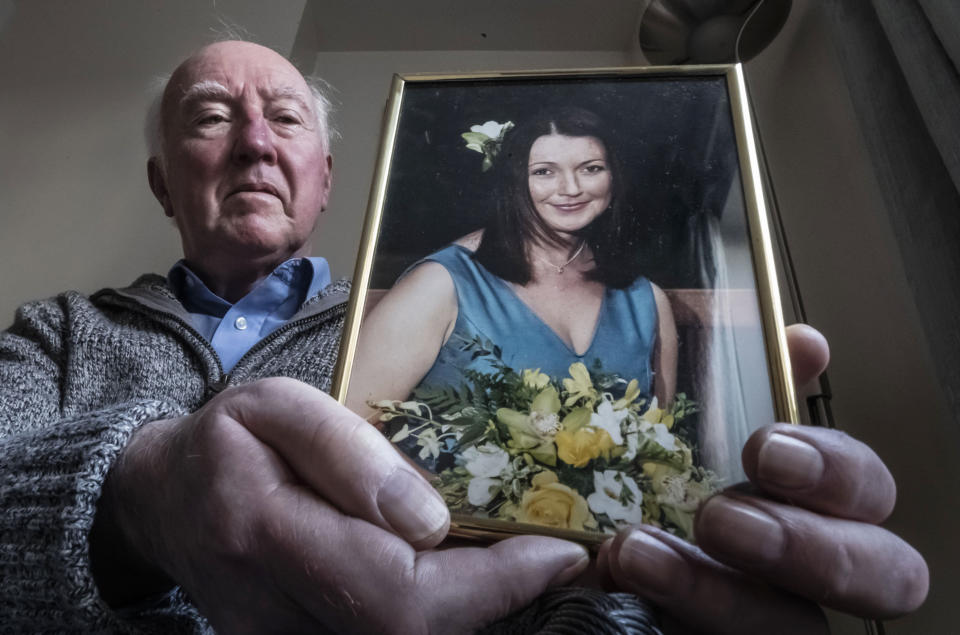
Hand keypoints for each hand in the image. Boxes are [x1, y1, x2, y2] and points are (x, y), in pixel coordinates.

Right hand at [92, 377, 587, 632]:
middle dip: (497, 599)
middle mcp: (270, 609)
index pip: (396, 586)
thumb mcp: (275, 407)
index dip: (489, 581)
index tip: (559, 551)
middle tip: (556, 554)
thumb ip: (346, 453)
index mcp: (264, 531)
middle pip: (407, 632)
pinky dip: (438, 614)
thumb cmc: (226, 441)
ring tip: (519, 559)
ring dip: (475, 610)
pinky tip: (463, 577)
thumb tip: (429, 519)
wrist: (161, 502)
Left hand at [597, 325, 928, 632]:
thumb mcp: (679, 417)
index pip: (867, 489)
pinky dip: (674, 615)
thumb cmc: (639, 476)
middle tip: (720, 518)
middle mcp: (802, 565)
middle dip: (807, 545)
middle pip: (879, 574)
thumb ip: (743, 383)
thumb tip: (807, 343)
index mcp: (805, 498)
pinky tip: (614, 584)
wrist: (562, 543)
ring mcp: (762, 616)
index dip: (837, 469)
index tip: (765, 445)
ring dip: (719, 592)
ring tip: (638, 554)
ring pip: (795, 626)